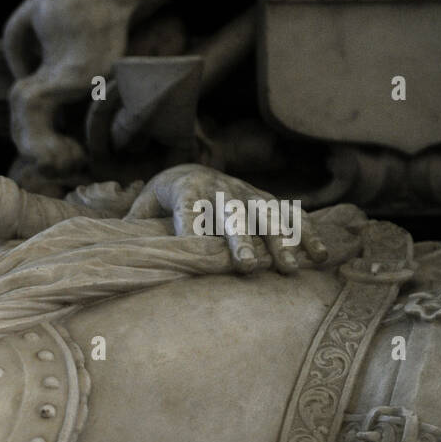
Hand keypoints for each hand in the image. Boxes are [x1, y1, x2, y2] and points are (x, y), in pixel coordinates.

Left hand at [125, 164, 325, 273]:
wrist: (188, 173)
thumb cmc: (160, 204)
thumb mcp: (142, 210)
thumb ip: (136, 228)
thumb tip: (120, 251)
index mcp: (185, 188)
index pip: (188, 208)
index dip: (192, 227)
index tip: (195, 251)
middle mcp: (219, 188)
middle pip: (232, 214)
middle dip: (241, 240)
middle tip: (246, 266)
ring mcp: (247, 193)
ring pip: (267, 215)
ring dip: (280, 241)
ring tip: (290, 268)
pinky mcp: (266, 200)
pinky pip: (290, 215)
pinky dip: (306, 234)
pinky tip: (320, 256)